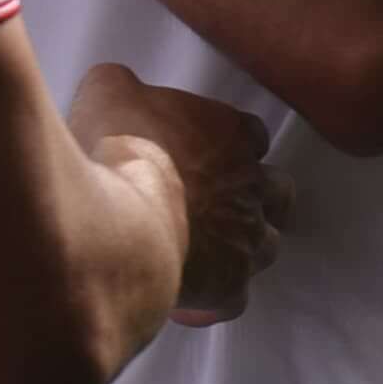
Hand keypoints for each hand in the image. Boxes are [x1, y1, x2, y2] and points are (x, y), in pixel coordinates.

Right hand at [70, 62, 280, 324]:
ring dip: (244, 245)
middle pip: (277, 190)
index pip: (250, 134)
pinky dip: (215, 298)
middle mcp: (250, 186)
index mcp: (231, 134)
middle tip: (218, 201)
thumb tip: (116, 85)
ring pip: (268, 244)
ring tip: (211, 251)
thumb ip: (119, 86)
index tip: (205, 150)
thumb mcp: (105, 93)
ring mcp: (245, 238)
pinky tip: (188, 298)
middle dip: (255, 196)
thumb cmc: (117, 151)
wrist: (117, 220)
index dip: (230, 143)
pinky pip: (235, 298)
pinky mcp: (228, 284)